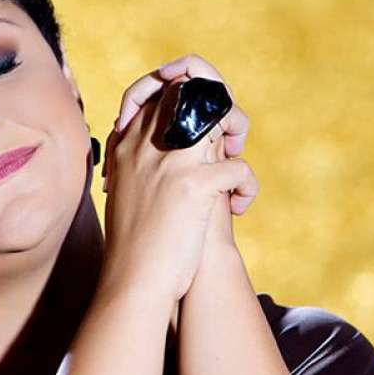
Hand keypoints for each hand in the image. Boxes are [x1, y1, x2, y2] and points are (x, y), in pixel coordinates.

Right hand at [100, 58, 255, 302]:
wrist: (132, 281)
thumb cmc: (133, 243)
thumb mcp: (126, 191)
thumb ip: (141, 162)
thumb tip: (168, 148)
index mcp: (128, 143)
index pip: (162, 92)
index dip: (191, 100)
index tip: (209, 133)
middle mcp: (147, 143)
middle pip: (192, 92)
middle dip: (221, 108)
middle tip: (231, 142)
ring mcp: (171, 161)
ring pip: (219, 116)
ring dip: (238, 136)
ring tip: (237, 164)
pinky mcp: (194, 185)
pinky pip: (238, 166)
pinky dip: (247, 188)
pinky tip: (240, 208)